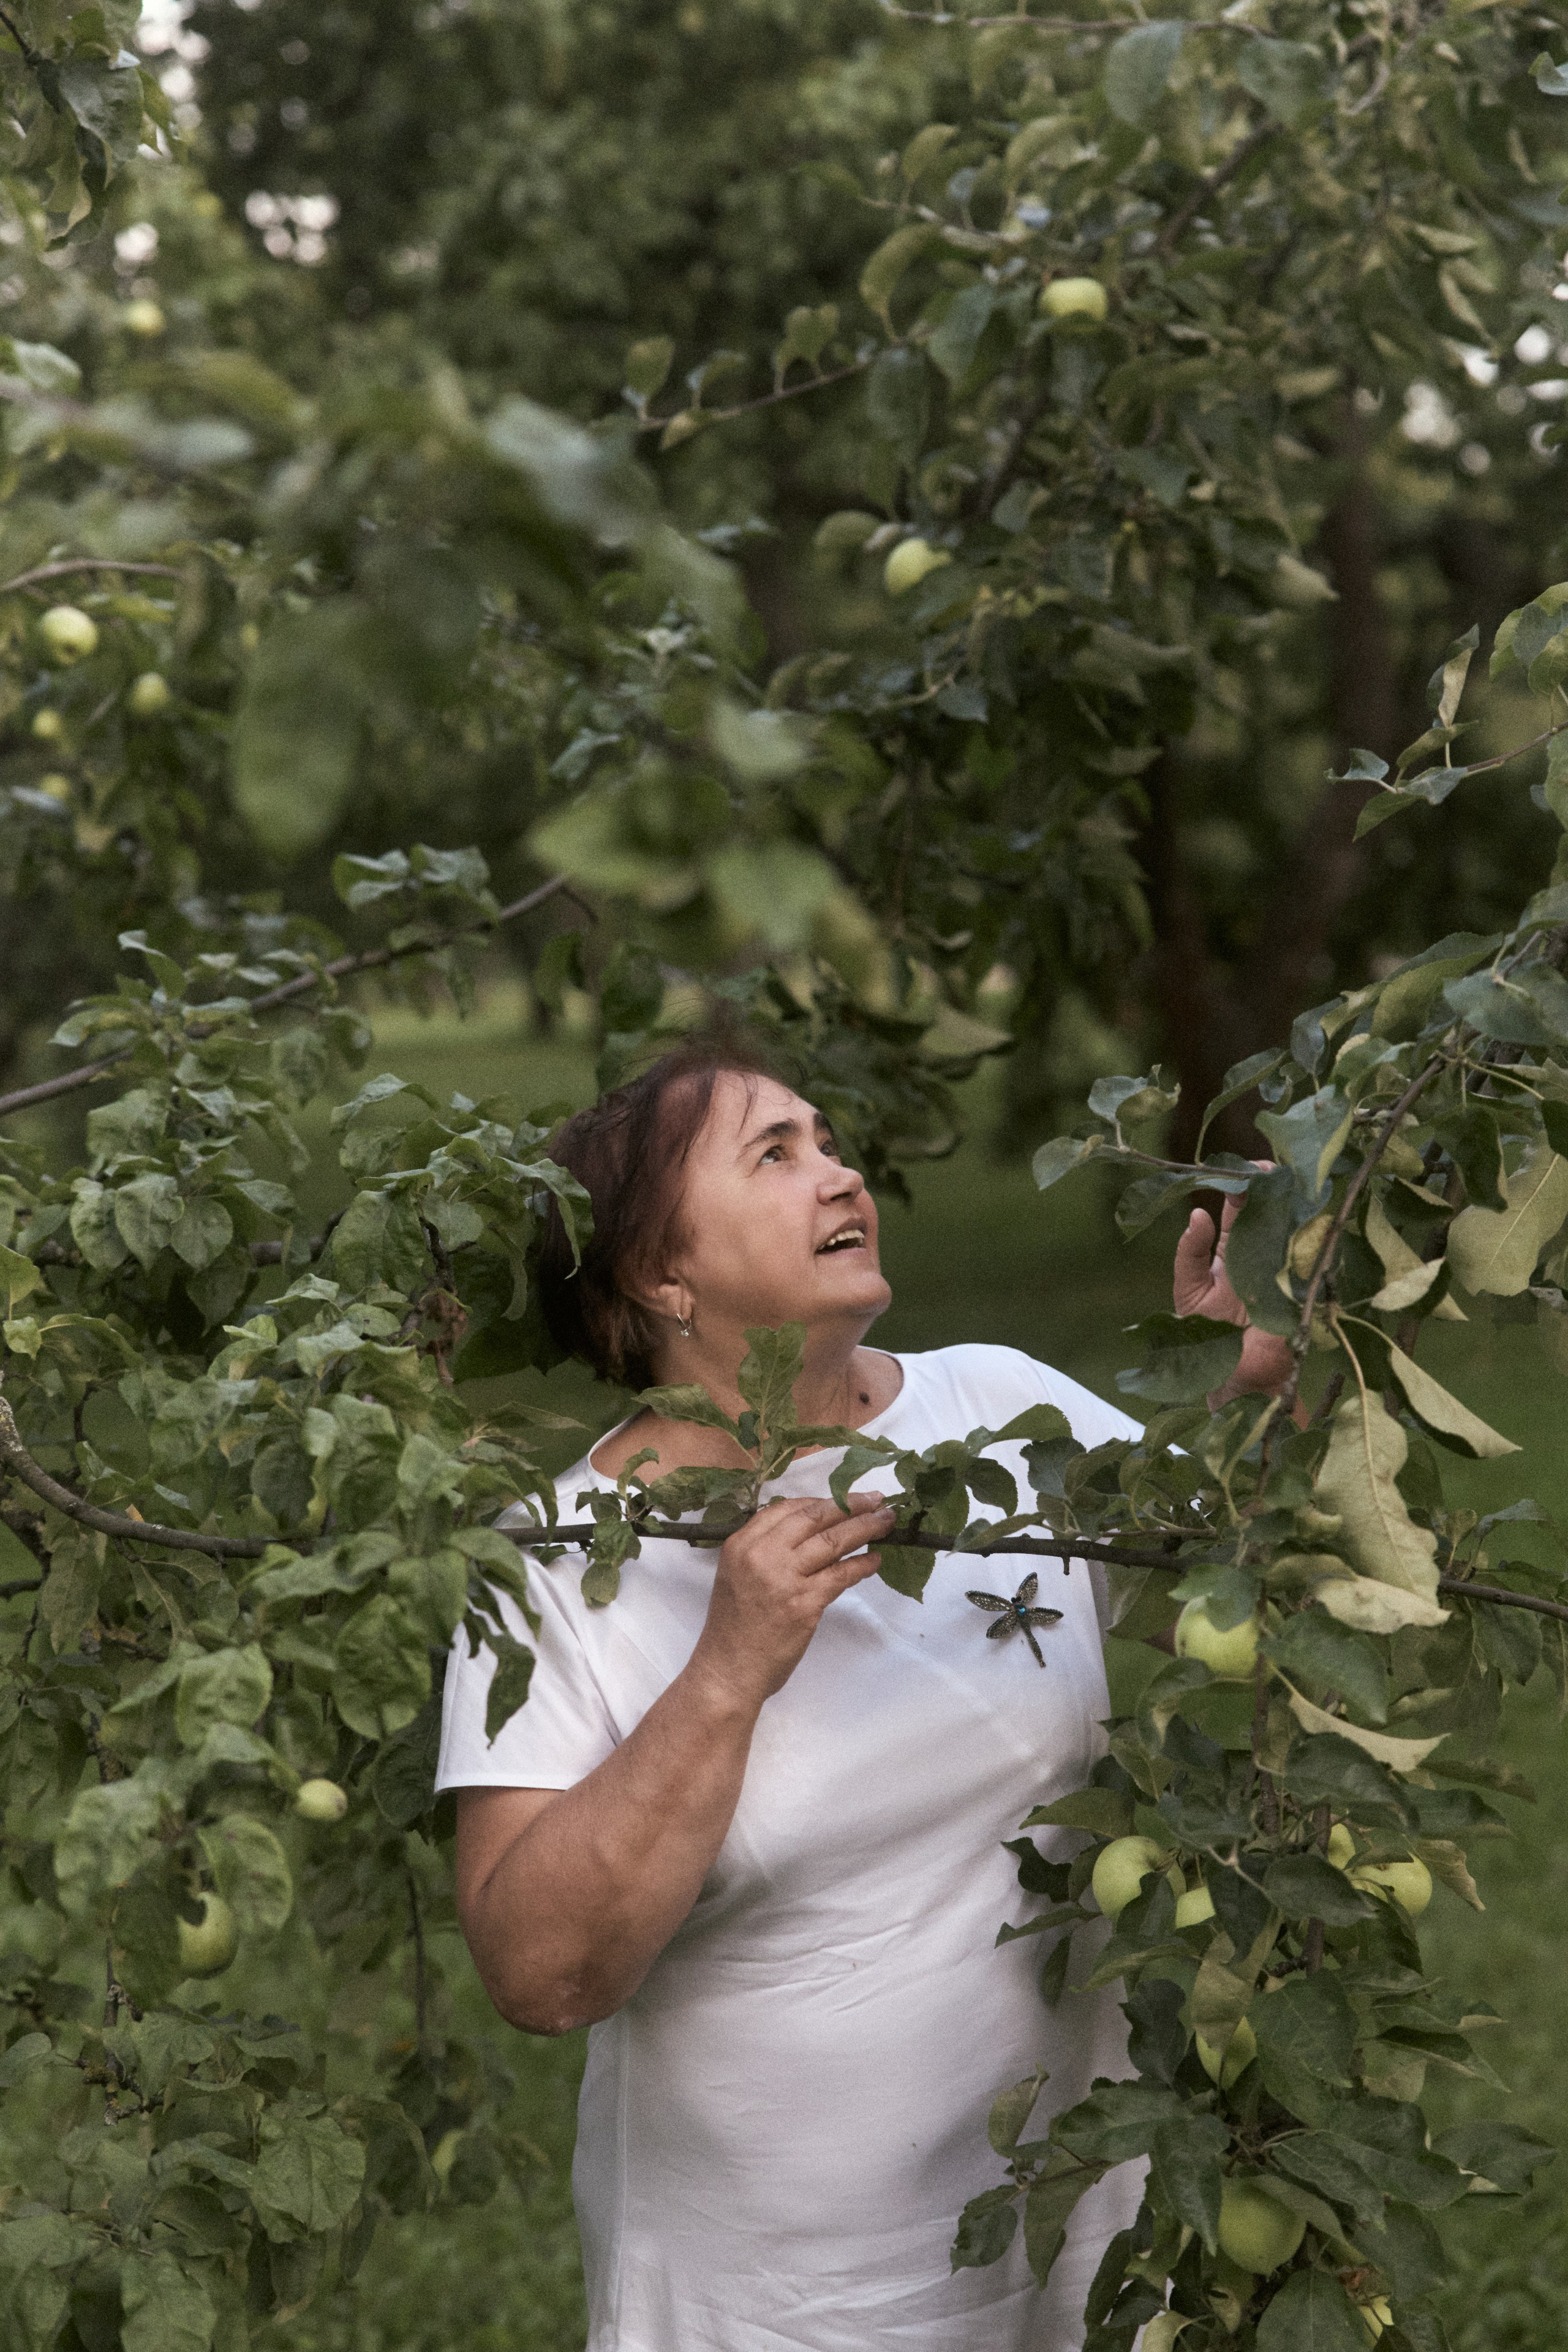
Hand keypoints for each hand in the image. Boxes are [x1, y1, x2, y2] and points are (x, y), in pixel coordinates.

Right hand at [688, 1491, 894, 1712]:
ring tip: (886, 1522)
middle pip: (815, 1516)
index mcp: (741, 1544)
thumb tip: (807, 1528)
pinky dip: (862, 1565)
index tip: (844, 1498)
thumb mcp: (736, 1574)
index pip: (787, 1508)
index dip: (821, 1500)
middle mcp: (761, 1555)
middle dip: (851, 1504)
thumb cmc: (734, 1626)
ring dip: (866, 1528)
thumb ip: (764, 1548)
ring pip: (833, 1541)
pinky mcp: (804, 1604)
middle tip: (877, 1499)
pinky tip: (874, 1560)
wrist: (728, 1670)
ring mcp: (784, 1579)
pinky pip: (842, 1575)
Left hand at [1173, 1172, 1294, 1404]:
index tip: (1244, 1168)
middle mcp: (1262, 1253)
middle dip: (1275, 1185)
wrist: (1234, 1379)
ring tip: (1295, 1182)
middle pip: (1273, 1210)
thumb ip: (1189, 1253)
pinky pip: (1315, 1262)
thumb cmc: (1206, 1337)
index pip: (1240, 1208)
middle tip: (1273, 1168)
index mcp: (1232, 1249)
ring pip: (1297, 1228)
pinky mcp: (1305, 1291)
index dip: (1242, 1185)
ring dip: (1298, 1205)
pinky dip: (1317, 1241)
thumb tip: (1197, 1214)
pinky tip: (1316, 1221)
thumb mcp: (1190, 1289)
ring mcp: (1286, 1270)